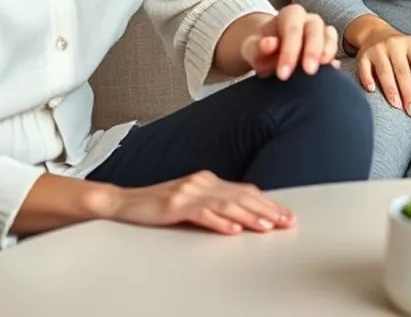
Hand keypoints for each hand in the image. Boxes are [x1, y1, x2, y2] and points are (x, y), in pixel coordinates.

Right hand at [107, 170, 293, 235]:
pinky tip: (233, 230)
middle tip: (286, 221)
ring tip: (267, 226)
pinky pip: (202, 214)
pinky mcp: (175, 205)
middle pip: (242, 196)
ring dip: (250, 216)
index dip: (268, 202)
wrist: (124, 203)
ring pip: (227, 204)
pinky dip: (220, 222)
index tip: (286, 214)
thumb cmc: (158, 205)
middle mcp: (202, 182)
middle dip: (267, 209)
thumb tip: (243, 215)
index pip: (246, 191)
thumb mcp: (192, 201)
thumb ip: (215, 204)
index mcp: (209, 180)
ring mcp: (189, 192)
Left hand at [241, 4, 338, 79]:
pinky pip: (334, 49)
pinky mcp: (328, 45)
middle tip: (308, 71)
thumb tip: (269, 44)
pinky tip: (332, 70)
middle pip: (314, 29)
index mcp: (289, 15)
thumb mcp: (253, 48)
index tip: (283, 74)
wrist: (268, 51)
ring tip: (324, 68)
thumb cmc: (261, 49)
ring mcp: (320, 31)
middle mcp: (308, 19)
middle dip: (312, 50)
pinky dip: (333, 59)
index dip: (289, 51)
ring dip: (327, 52)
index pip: (292, 29)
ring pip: (329, 35)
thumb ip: (258, 47)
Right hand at [355, 29, 410, 116]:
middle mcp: (394, 44)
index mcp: (410, 44)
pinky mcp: (363, 55)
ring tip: (397, 106)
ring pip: (384, 71)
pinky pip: (365, 69)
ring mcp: (377, 49)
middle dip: (408, 92)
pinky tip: (372, 91)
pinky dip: (368, 79)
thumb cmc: (400, 50)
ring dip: (391, 90)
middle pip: (402, 71)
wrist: (375, 33)